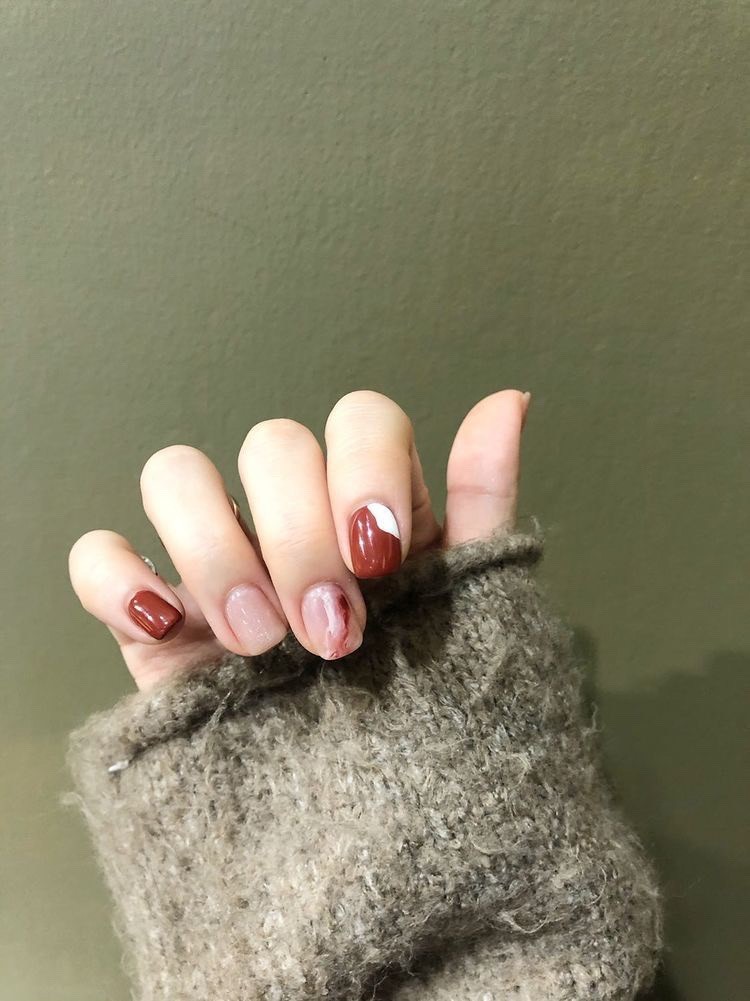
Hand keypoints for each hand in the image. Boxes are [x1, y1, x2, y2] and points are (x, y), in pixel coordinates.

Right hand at [68, 389, 529, 691]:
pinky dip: (115, 576)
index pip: (359, 418)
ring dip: (214, 546)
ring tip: (259, 643)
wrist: (364, 819)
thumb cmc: (423, 703)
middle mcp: (289, 512)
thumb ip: (483, 502)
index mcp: (369, 499)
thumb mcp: (467, 604)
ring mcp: (214, 555)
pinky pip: (98, 555)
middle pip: (272, 443)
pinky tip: (161, 625)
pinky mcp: (150, 610)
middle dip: (301, 535)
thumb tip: (511, 400)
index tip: (382, 558)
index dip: (365, 469)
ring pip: (175, 471)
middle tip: (334, 634)